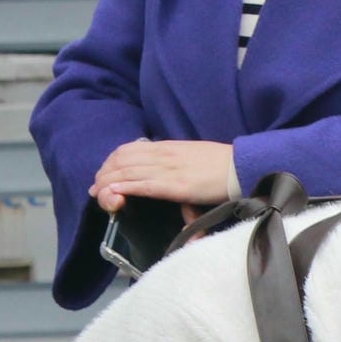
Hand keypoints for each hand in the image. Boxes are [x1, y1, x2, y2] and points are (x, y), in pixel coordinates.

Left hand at [91, 139, 235, 211]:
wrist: (244, 167)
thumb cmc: (224, 166)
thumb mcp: (195, 158)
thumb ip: (179, 164)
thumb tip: (171, 177)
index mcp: (168, 147)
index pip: (129, 149)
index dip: (111, 161)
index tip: (104, 174)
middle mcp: (163, 155)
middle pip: (122, 160)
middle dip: (104, 174)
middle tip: (96, 188)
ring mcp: (168, 169)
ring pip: (126, 172)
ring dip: (108, 183)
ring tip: (99, 193)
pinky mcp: (176, 185)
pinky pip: (142, 185)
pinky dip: (124, 188)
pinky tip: (113, 194)